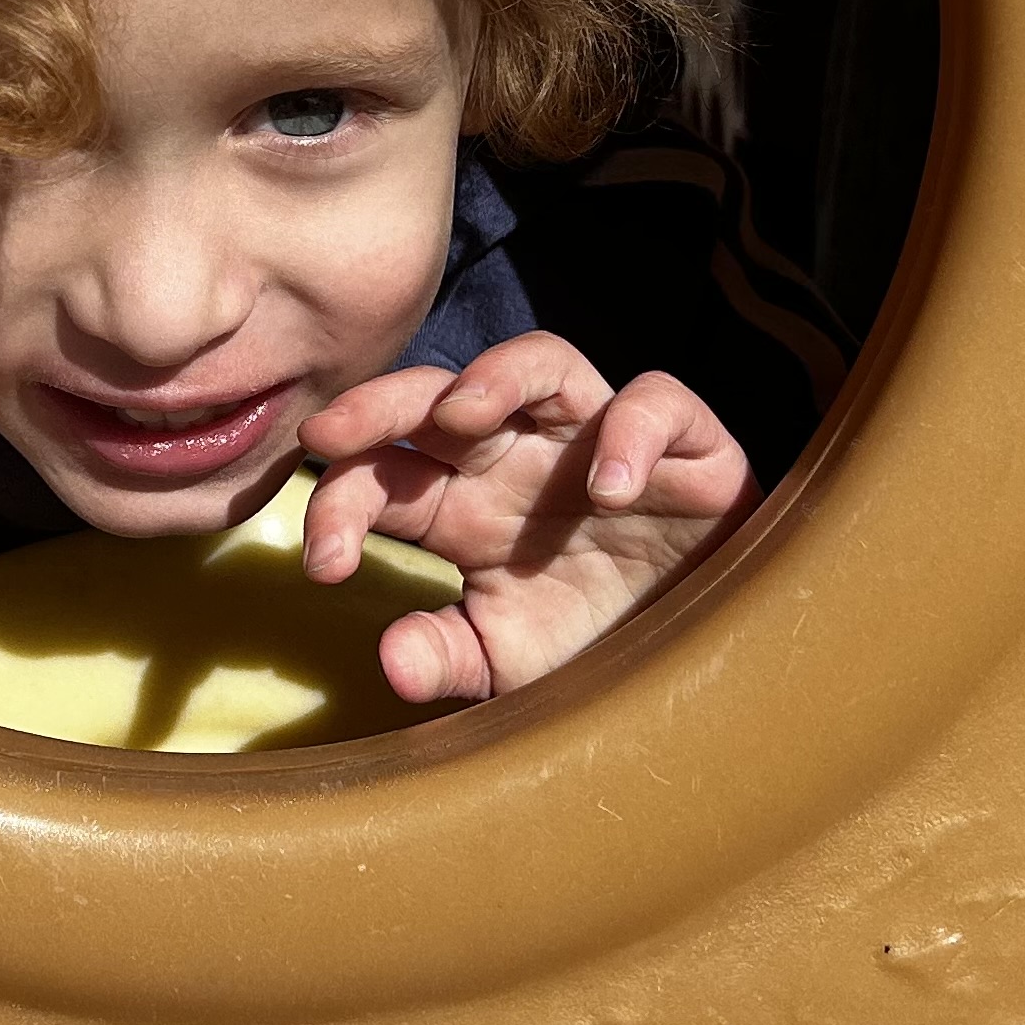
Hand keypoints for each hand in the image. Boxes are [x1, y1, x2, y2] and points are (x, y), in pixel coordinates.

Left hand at [293, 336, 752, 706]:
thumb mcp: (509, 664)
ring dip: (497, 374)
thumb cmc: (595, 639)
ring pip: (541, 360)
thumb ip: (447, 657)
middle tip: (329, 433)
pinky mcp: (682, 444)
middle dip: (379, 403)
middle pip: (438, 396)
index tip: (322, 565)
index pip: (381, 474)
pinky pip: (656, 400)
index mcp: (462, 505)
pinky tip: (609, 486)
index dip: (340, 503)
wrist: (702, 648)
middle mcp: (519, 456)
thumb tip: (391, 662)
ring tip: (463, 412)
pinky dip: (632, 430)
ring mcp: (595, 439)